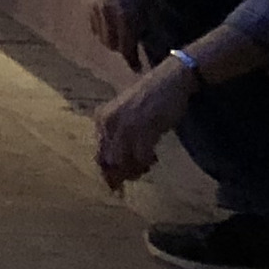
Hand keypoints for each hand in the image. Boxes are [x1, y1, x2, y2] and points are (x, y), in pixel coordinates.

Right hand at [86, 0, 152, 59]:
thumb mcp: (150, 7)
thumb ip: (147, 28)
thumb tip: (152, 49)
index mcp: (126, 16)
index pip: (126, 47)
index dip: (132, 60)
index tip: (138, 69)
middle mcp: (108, 14)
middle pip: (112, 45)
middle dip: (122, 49)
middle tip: (132, 49)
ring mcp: (96, 8)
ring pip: (101, 37)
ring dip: (112, 39)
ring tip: (123, 35)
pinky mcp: (89, 3)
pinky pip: (94, 26)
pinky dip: (103, 29)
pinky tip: (112, 24)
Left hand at [93, 56, 194, 189]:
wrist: (168, 82)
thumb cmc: (150, 100)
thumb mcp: (126, 117)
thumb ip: (118, 137)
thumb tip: (115, 166)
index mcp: (101, 119)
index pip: (99, 154)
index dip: (107, 173)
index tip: (115, 187)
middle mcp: (109, 122)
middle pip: (109, 161)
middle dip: (121, 175)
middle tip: (134, 178)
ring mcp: (125, 126)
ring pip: (123, 161)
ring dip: (135, 169)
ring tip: (146, 165)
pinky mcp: (144, 128)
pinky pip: (141, 157)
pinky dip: (147, 162)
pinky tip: (153, 157)